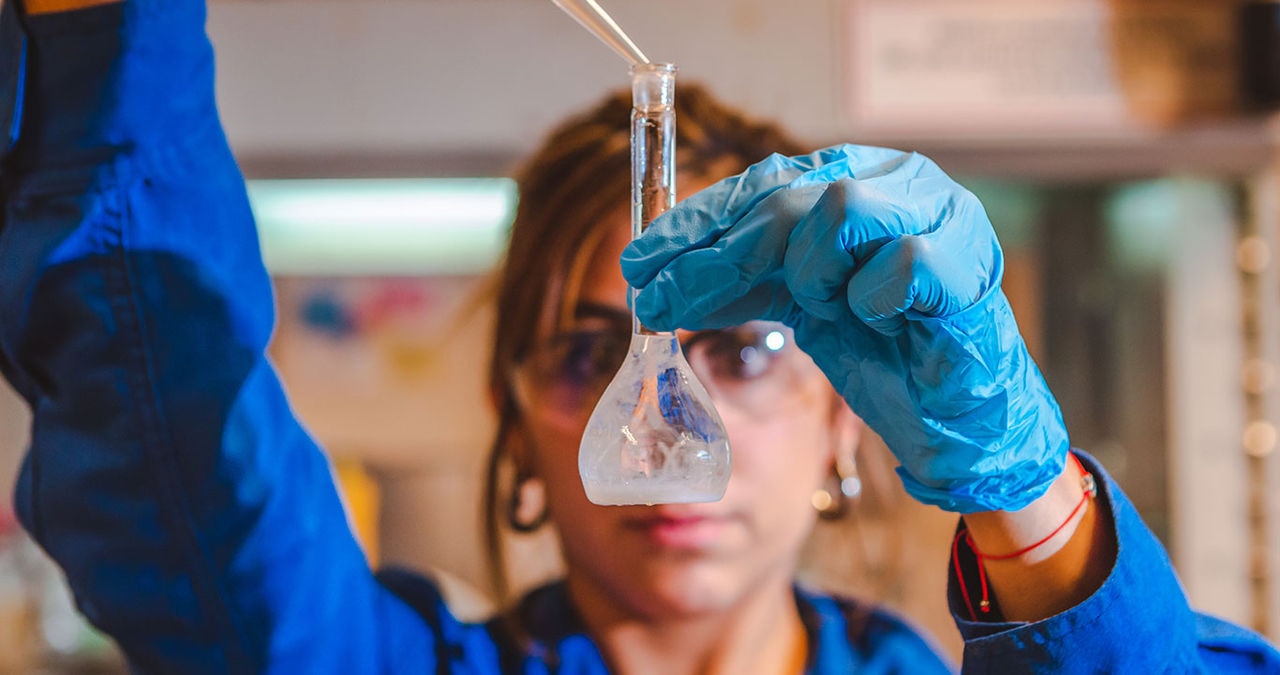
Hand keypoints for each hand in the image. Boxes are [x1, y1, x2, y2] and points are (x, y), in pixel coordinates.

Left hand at [620, 144, 1068, 512]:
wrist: (953, 420)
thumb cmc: (881, 352)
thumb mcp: (793, 305)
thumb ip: (736, 279)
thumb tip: (651, 280)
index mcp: (857, 177)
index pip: (761, 183)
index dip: (697, 222)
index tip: (640, 263)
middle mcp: (897, 182)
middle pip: (786, 197)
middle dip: (715, 256)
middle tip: (663, 301)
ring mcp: (941, 215)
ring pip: (840, 207)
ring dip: (811, 269)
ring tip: (823, 306)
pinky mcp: (969, 264)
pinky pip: (902, 261)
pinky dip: (873, 295)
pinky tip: (873, 318)